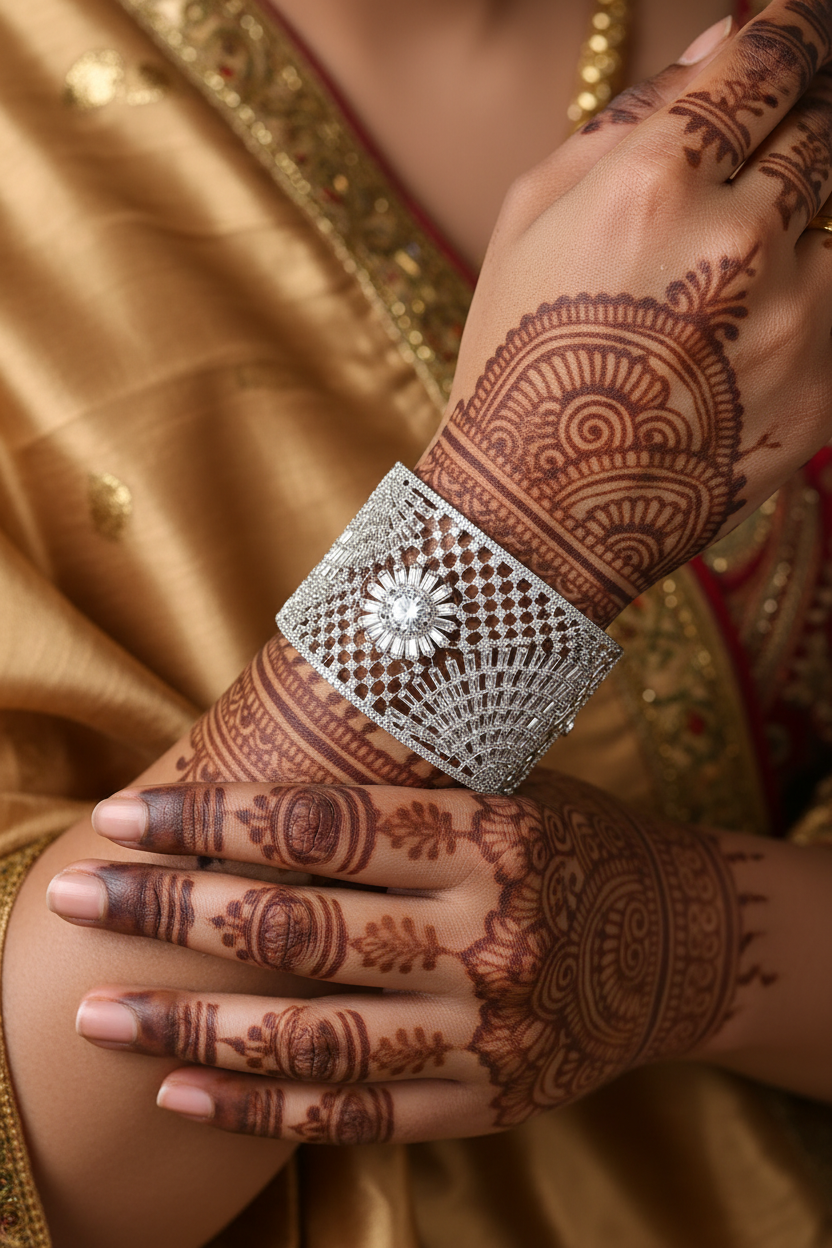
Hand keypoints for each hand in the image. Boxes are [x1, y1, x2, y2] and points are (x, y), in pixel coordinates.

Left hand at [46, 774, 750, 1142]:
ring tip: (99, 1012)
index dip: (215, 819)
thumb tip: (248, 782)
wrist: (680, 941)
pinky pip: (360, 1116)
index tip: (122, 816)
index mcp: (491, 837)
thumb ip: (395, 793)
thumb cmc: (569, 841)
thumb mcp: (501, 786)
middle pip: (304, 928)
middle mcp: (489, 936)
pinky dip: (261, 1111)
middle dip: (175, 910)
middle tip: (76, 897)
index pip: (328, 826)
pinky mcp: (490, 1100)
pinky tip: (180, 1091)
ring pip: (317, 1038)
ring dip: (194, 1027)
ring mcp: (491, 1031)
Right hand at [419, 0, 831, 624]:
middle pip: (822, 127)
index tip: (798, 27)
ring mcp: (792, 321)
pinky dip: (806, 292)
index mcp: (655, 183)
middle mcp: (738, 242)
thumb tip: (724, 42)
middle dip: (800, 121)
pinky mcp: (823, 389)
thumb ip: (628, 118)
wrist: (534, 515)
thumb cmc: (517, 360)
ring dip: (803, 214)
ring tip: (732, 262)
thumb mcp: (528, 219)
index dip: (794, 29)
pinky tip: (740, 329)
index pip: (771, 58)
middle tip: (763, 149)